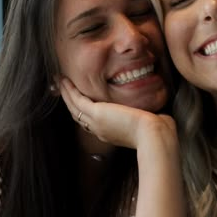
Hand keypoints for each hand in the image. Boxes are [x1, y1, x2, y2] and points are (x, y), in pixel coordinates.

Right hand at [59, 76, 173, 150]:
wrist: (154, 136)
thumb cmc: (156, 131)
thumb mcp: (147, 122)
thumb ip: (146, 117)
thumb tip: (157, 114)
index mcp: (110, 132)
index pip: (92, 120)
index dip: (84, 109)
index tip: (80, 98)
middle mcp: (99, 129)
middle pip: (79, 114)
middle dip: (70, 100)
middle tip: (62, 88)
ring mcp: (96, 123)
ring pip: (74, 107)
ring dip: (66, 93)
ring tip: (60, 81)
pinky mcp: (96, 113)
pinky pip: (77, 100)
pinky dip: (69, 90)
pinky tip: (64, 81)